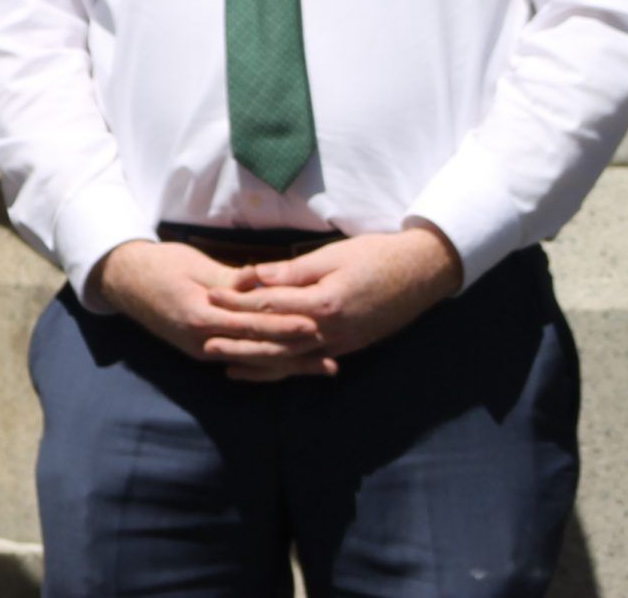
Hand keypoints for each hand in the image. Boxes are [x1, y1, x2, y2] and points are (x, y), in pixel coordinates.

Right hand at [94, 240, 329, 378]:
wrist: (122, 281)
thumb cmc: (159, 265)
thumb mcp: (194, 266)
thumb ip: (229, 280)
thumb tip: (260, 283)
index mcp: (200, 317)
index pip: (251, 325)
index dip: (284, 327)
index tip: (314, 325)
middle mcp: (202, 341)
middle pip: (258, 352)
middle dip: (296, 355)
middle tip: (330, 356)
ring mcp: (201, 350)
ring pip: (254, 361)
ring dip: (289, 364)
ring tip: (322, 366)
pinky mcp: (202, 350)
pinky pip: (242, 359)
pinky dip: (269, 362)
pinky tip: (291, 364)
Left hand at [203, 227, 463, 377]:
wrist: (422, 273)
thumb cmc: (375, 256)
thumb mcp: (330, 256)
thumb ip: (290, 271)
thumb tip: (252, 276)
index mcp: (325, 303)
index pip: (271, 305)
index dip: (238, 301)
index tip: (211, 296)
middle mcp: (333, 331)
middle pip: (276, 341)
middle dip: (239, 342)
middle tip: (205, 343)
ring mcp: (342, 344)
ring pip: (291, 359)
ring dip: (257, 363)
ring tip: (225, 365)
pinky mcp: (348, 347)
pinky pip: (308, 362)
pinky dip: (284, 368)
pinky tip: (262, 371)